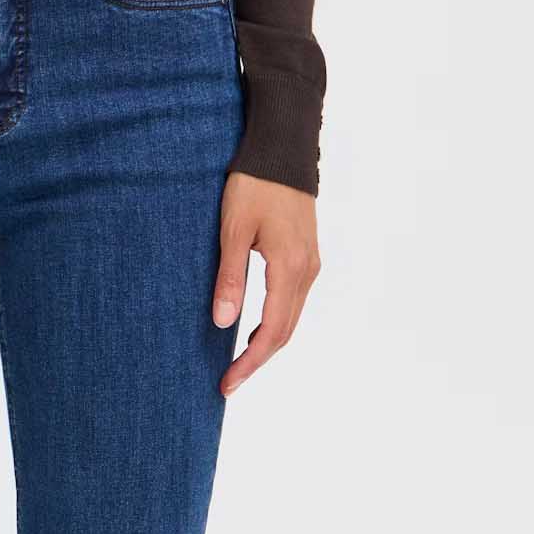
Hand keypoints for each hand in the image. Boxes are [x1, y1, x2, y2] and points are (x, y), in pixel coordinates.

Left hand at [212, 174, 320, 395]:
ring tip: (238, 364)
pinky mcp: (306, 256)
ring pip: (290, 319)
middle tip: (228, 383)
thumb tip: (223, 323)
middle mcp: (307, 271)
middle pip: (284, 333)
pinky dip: (274, 324)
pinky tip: (253, 330)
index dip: (250, 363)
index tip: (227, 383)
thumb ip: (230, 278)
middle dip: (256, 361)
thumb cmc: (254, 184)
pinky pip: (292, 302)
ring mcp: (310, 264)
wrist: (283, 149)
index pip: (271, 332)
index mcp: (289, 269)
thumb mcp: (233, 230)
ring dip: (266, 345)